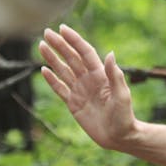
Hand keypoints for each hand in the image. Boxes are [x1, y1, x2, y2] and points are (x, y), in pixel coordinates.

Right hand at [39, 24, 138, 151]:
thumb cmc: (124, 116)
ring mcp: (80, 90)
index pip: (84, 53)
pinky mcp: (73, 103)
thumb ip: (115, 75)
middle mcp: (89, 80)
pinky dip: (51, 79)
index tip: (62, 28)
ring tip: (41, 45)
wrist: (119, 136)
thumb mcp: (122, 95)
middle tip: (46, 32)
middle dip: (59, 45)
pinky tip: (43, 69)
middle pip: (71, 58)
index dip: (74, 40)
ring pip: (63, 70)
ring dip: (52, 58)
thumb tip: (110, 54)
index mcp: (100, 75)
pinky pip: (60, 89)